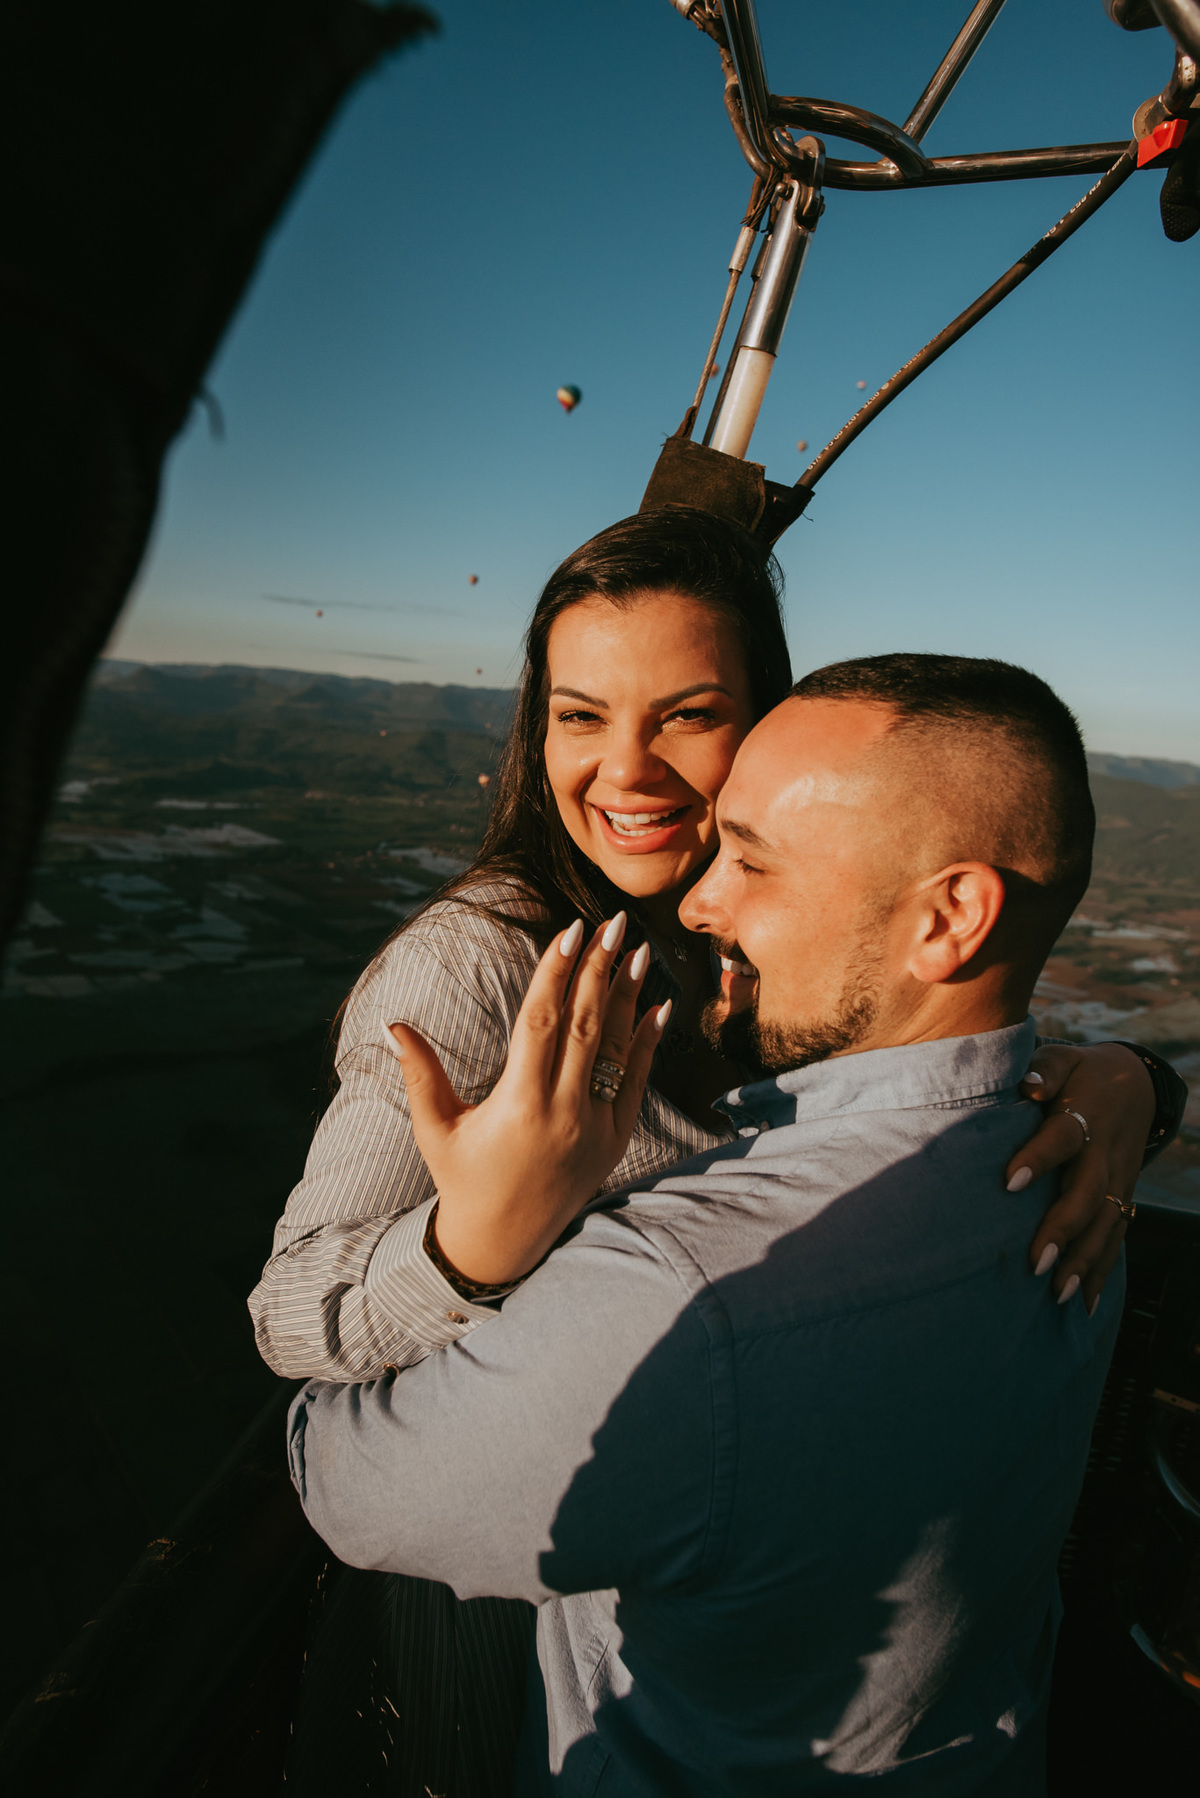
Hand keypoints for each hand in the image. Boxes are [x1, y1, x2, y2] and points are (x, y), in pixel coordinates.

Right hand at [384, 913, 667, 1285]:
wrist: (505, 1242)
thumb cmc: (463, 1178)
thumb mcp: (435, 1128)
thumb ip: (419, 1074)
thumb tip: (392, 1024)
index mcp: (518, 1105)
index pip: (541, 1022)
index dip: (556, 973)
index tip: (569, 930)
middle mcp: (563, 1113)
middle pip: (585, 1025)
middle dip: (599, 968)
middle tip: (613, 924)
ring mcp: (595, 1127)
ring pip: (616, 1048)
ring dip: (628, 996)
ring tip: (637, 952)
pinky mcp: (616, 1140)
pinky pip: (637, 1081)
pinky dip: (648, 1042)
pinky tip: (658, 1004)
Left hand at [1006, 1041, 1153, 1310]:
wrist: (1136, 1083)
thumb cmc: (1080, 1072)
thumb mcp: (1063, 1058)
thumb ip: (1044, 1069)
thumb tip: (1028, 1085)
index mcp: (1086, 1114)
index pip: (1062, 1137)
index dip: (1038, 1158)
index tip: (1009, 1182)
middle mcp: (1106, 1152)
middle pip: (1089, 1193)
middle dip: (1064, 1230)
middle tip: (1037, 1263)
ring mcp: (1120, 1179)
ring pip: (1106, 1223)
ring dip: (1084, 1261)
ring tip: (1058, 1294)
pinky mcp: (1125, 1197)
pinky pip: (1116, 1237)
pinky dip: (1102, 1271)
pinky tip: (1085, 1304)